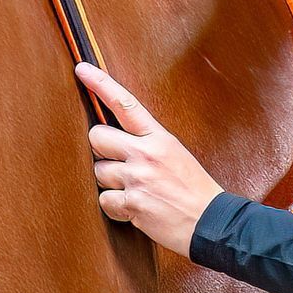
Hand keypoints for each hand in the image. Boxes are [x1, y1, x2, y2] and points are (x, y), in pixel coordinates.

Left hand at [77, 64, 221, 254]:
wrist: (211, 222)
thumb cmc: (194, 189)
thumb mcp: (176, 154)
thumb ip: (147, 144)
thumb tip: (116, 141)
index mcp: (159, 138)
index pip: (125, 104)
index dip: (101, 85)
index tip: (82, 70)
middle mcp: (145, 154)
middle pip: (97, 137)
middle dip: (100, 149)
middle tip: (115, 161)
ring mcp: (138, 179)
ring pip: (98, 172)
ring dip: (109, 182)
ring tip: (134, 189)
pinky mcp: (132, 204)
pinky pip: (105, 200)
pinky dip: (115, 207)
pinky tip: (134, 208)